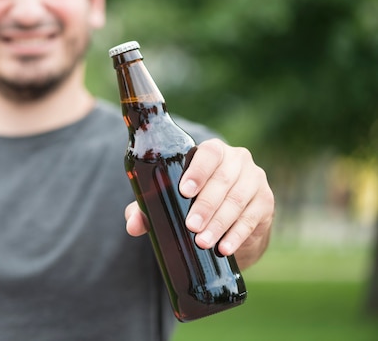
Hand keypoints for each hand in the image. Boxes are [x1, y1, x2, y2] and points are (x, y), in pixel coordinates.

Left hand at [124, 138, 274, 268]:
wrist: (228, 218)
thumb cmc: (192, 200)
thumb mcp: (168, 201)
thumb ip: (147, 208)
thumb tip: (133, 225)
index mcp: (213, 152)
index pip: (209, 154)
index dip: (199, 171)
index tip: (185, 191)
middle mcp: (238, 160)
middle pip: (224, 180)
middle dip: (207, 205)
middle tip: (191, 226)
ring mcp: (255, 180)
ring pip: (239, 200)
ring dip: (220, 223)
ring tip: (203, 241)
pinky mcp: (265, 203)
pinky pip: (253, 219)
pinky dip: (237, 235)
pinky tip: (224, 248)